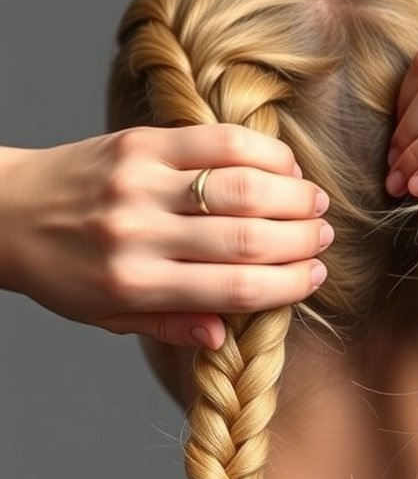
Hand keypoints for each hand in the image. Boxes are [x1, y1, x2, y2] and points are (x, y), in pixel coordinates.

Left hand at [0, 125, 331, 348]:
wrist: (6, 211)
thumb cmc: (62, 272)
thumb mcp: (109, 316)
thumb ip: (170, 325)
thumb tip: (227, 336)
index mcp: (136, 284)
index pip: (235, 289)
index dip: (287, 284)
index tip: (314, 278)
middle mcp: (140, 232)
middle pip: (247, 237)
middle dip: (300, 239)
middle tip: (324, 239)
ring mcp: (141, 181)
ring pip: (240, 186)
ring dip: (291, 196)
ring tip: (315, 204)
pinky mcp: (139, 142)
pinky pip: (216, 141)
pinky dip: (260, 152)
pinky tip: (281, 166)